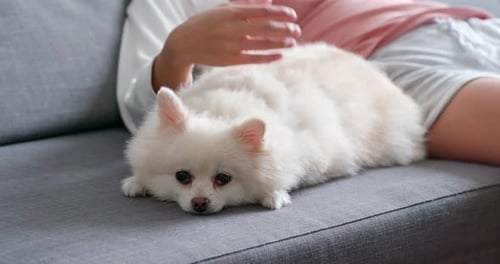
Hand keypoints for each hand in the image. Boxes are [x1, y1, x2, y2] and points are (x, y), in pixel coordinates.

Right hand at [152, 1, 300, 90]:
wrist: (183, 44)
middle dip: (285, 28)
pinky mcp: (230, 60)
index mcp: (232, 12)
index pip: (263, 11)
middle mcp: (233, 28)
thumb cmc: (204, 23)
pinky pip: (254, 59)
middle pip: (266, 27)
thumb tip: (269, 1)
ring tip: (292, 42)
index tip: (293, 15)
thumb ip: (246, 4)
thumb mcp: (222, 9)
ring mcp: (231, 45)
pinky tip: (280, 55)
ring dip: (280, 43)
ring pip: (262, 43)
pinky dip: (268, 57)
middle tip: (297, 30)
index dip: (281, 13)